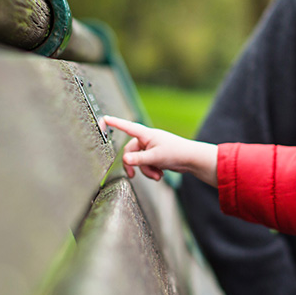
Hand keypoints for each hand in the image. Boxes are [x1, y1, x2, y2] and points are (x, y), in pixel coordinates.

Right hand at [102, 116, 217, 184]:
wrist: (191, 159)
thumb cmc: (176, 153)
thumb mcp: (155, 158)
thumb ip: (139, 160)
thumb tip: (125, 160)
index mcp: (146, 135)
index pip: (127, 127)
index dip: (115, 123)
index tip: (104, 119)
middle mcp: (147, 140)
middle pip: (130, 151)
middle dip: (134, 165)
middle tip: (133, 175)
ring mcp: (151, 148)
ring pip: (139, 161)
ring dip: (146, 170)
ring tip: (157, 175)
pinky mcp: (155, 156)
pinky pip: (146, 164)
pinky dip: (151, 171)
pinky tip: (160, 174)